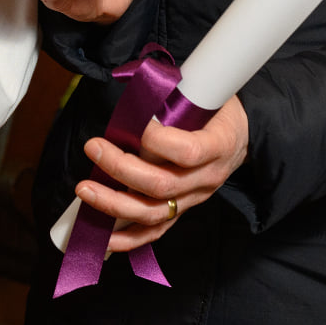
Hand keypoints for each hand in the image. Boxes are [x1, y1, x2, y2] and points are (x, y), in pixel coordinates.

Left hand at [76, 96, 248, 251]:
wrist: (240, 137)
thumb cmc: (218, 109)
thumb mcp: (208, 94)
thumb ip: (174, 95)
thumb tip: (132, 86)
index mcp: (219, 145)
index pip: (188, 151)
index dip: (158, 140)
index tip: (134, 123)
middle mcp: (207, 178)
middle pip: (162, 185)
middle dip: (121, 168)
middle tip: (92, 147)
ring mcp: (193, 199)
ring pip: (154, 212)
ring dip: (114, 203)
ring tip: (85, 189)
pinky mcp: (181, 211)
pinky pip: (154, 231)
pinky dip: (126, 238)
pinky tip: (100, 237)